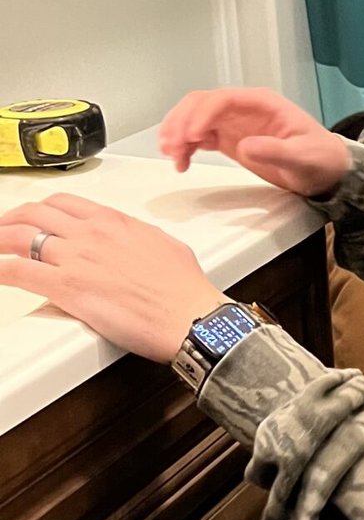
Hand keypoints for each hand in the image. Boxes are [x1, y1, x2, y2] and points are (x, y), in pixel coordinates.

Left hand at [0, 196, 227, 360]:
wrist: (189, 316)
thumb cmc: (184, 290)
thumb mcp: (163, 245)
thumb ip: (137, 237)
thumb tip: (130, 240)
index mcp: (114, 222)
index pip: (64, 202)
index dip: (42, 207)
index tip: (34, 215)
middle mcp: (90, 234)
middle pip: (35, 214)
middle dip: (12, 219)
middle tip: (3, 229)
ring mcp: (76, 259)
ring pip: (19, 238)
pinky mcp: (67, 288)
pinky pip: (19, 271)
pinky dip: (0, 270)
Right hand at [159, 86, 350, 196]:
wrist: (326, 171)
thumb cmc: (320, 159)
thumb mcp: (304, 157)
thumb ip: (276, 150)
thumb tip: (245, 146)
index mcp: (262, 103)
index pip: (223, 99)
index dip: (203, 114)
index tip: (192, 136)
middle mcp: (243, 108)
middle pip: (201, 104)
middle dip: (183, 122)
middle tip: (173, 146)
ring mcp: (234, 122)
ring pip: (195, 118)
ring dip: (179, 133)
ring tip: (171, 155)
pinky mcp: (229, 139)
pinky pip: (200, 137)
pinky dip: (186, 147)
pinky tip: (181, 162)